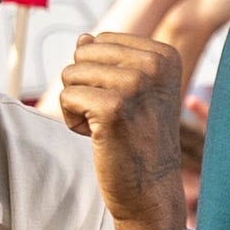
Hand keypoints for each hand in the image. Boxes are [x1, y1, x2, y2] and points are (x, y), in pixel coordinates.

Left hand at [53, 28, 192, 229]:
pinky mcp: (113, 108)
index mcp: (164, 55)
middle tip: (113, 117)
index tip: (125, 103)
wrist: (151, 190)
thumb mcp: (133, 91)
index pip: (101, 40)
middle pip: (83, 54)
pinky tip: (97, 137)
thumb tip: (83, 38)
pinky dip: (72, 120)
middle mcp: (154, 65)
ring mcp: (135, 85)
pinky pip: (66, 97)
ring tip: (107, 127)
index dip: (100, 74)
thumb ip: (110, 60)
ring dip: (78, 104)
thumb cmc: (138, 140)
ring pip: (70, 74)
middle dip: (85, 86)